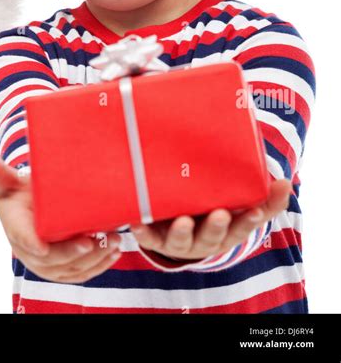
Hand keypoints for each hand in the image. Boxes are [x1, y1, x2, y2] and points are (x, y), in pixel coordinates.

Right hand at [0, 152, 121, 282]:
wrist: (32, 207)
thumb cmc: (21, 193)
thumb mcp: (9, 182)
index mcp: (16, 228)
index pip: (24, 239)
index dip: (33, 244)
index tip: (43, 245)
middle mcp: (31, 251)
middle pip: (52, 259)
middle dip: (73, 254)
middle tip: (94, 240)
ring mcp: (49, 263)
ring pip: (71, 270)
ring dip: (94, 260)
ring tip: (112, 242)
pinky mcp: (65, 268)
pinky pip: (82, 273)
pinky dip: (100, 266)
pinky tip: (114, 253)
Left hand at [130, 178, 291, 261]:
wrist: (180, 221)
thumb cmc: (216, 207)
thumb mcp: (242, 203)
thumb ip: (266, 197)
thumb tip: (287, 183)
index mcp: (227, 229)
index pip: (241, 228)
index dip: (246, 220)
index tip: (250, 211)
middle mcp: (203, 238)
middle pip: (211, 237)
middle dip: (214, 228)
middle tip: (218, 214)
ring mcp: (178, 239)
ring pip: (180, 241)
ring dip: (181, 232)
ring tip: (182, 221)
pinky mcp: (155, 236)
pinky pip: (147, 237)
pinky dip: (142, 231)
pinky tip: (137, 222)